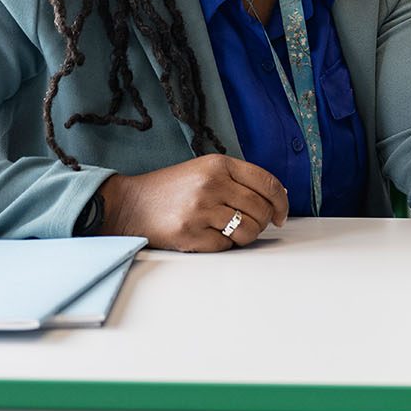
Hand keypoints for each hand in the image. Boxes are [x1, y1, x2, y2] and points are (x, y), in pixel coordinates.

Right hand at [99, 154, 289, 251]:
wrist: (129, 205)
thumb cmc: (171, 190)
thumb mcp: (204, 170)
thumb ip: (238, 179)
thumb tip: (277, 196)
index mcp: (218, 164)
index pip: (267, 183)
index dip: (281, 202)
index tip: (281, 215)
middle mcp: (211, 184)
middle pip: (261, 209)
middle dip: (262, 222)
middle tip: (250, 224)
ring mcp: (200, 210)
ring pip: (248, 230)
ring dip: (245, 236)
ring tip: (229, 231)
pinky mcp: (190, 234)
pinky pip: (226, 245)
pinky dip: (223, 244)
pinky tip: (208, 235)